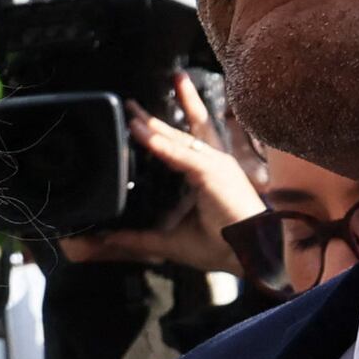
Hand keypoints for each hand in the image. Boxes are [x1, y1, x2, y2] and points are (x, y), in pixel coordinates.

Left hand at [57, 108, 266, 274]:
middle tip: (131, 103)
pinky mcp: (213, 171)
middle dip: (154, 118)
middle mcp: (212, 163)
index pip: (183, 145)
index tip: (138, 120)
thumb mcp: (170, 241)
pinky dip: (162, 145)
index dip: (161, 131)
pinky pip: (182, 155)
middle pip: (180, 132)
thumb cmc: (222, 246)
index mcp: (207, 174)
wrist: (250, 255)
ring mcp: (214, 164)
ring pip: (180, 137)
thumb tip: (108, 239)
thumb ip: (139, 238)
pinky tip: (142, 134)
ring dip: (155, 124)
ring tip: (132, 111)